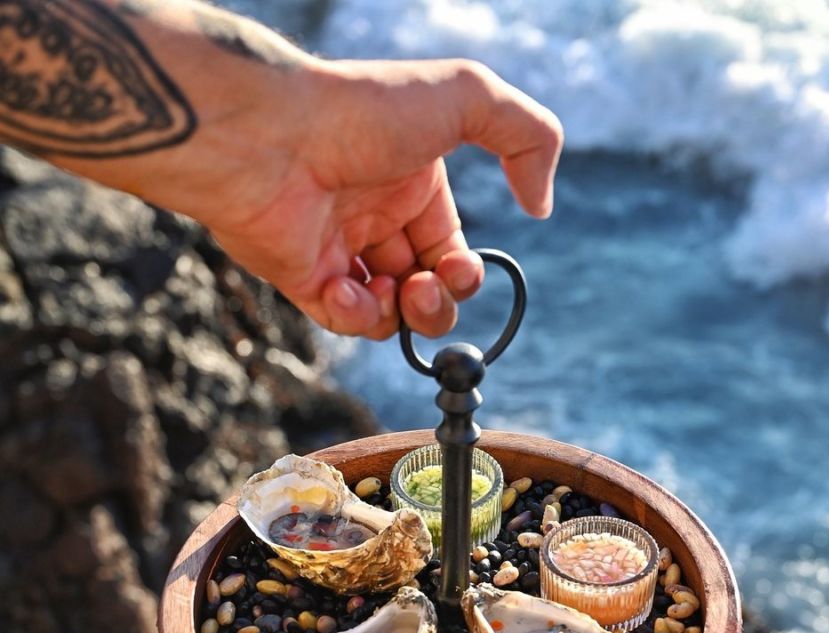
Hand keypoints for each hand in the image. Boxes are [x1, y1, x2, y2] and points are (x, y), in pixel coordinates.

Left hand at [207, 59, 562, 340]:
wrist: (268, 135)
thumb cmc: (362, 111)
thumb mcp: (467, 97)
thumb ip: (528, 137)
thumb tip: (540, 206)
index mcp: (413, 183)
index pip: (451, 250)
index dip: (464, 274)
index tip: (458, 270)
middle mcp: (376, 217)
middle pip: (425, 289)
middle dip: (437, 304)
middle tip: (424, 291)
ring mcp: (337, 249)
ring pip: (389, 314)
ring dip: (402, 316)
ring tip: (390, 291)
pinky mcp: (301, 277)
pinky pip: (342, 319)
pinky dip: (356, 317)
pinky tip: (348, 291)